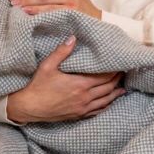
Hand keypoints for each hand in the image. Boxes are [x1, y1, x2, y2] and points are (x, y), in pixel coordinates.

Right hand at [7, 37, 125, 123]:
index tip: (120, 65)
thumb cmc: (38, 86)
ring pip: (105, 101)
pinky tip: (109, 102)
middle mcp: (84, 97)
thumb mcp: (48, 65)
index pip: (104, 77)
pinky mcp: (78, 115)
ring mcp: (82, 108)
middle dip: (117, 80)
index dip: (114, 71)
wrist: (29, 107)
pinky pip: (97, 111)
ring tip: (122, 87)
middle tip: (124, 73)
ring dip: (115, 93)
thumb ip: (62, 52)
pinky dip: (106, 105)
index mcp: (80, 84)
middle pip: (108, 88)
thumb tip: (73, 38)